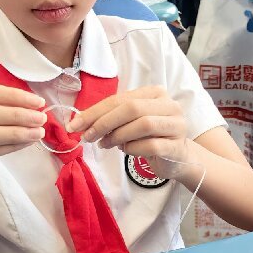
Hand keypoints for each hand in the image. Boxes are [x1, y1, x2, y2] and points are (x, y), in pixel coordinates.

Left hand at [66, 86, 190, 178]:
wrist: (178, 158)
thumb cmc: (150, 138)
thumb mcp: (130, 122)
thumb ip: (112, 117)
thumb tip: (80, 122)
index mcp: (155, 94)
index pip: (121, 98)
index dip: (95, 111)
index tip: (74, 125)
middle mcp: (169, 105)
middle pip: (132, 108)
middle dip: (104, 122)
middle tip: (87, 137)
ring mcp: (176, 125)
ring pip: (142, 125)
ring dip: (118, 136)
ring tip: (105, 144)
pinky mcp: (177, 145)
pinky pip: (150, 145)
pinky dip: (132, 149)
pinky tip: (126, 151)